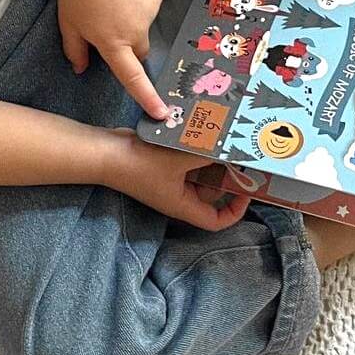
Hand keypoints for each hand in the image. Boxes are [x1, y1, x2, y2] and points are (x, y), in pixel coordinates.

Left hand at [58, 0, 168, 119]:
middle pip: (140, 51)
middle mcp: (136, 31)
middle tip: (109, 25)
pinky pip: (151, 6)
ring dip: (132, 20)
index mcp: (112, 42)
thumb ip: (75, 50)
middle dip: (129, 46)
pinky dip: (140, 2)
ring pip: (145, 27)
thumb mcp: (68, 22)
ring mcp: (150, 12)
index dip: (147, 97)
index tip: (162, 114)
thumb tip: (80, 69)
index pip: (132, 77)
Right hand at [97, 129, 253, 230]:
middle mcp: (179, 196)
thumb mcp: (181, 158)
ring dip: (213, 160)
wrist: (107, 152)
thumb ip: (209, 154)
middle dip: (227, 177)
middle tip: (242, 156)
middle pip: (211, 194)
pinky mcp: (163, 166)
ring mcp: (170, 180)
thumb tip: (233, 150)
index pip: (216, 221)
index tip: (247, 191)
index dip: (235, 211)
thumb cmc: (142, 163)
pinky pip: (188, 162)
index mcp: (183, 206)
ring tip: (228, 141)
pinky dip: (198, 151)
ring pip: (200, 174)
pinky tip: (207, 133)